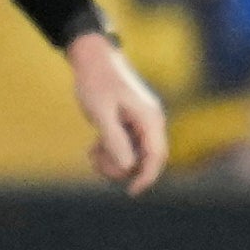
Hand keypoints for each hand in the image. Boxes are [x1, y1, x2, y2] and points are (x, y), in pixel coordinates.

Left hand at [70, 33, 167, 193]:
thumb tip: (128, 167)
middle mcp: (151, 122)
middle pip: (146, 160)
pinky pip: (127, 147)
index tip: (131, 192)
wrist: (93, 56)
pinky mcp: (131, 123)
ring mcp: (142, 122)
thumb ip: (115, 139)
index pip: (157, 156)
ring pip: (134, 156)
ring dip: (113, 160)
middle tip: (94, 158)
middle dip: (121, 166)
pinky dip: (111, 151)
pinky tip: (94, 145)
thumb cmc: (96, 81)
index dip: (146, 177)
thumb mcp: (101, 112)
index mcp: (150, 119)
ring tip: (92, 150)